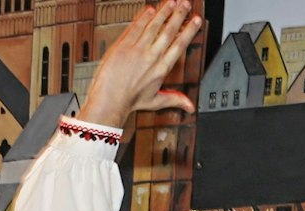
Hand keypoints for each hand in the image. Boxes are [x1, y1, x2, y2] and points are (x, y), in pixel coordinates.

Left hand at [77, 2, 201, 125]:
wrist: (108, 103)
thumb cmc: (128, 103)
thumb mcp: (155, 101)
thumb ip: (174, 99)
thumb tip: (190, 106)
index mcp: (162, 69)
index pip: (180, 45)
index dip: (190, 30)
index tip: (196, 20)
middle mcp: (152, 57)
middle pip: (169, 31)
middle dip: (179, 15)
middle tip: (186, 4)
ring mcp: (137, 50)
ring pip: (154, 26)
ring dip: (164, 12)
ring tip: (172, 2)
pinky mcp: (123, 47)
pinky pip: (136, 28)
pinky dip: (144, 18)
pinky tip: (150, 10)